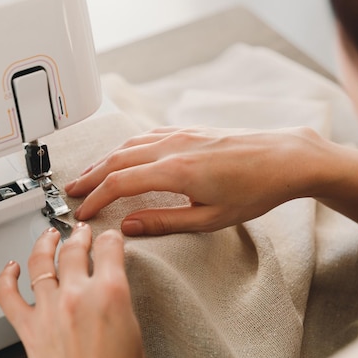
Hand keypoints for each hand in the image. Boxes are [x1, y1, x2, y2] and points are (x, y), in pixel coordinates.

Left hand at [0, 223, 146, 357]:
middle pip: (74, 249)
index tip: (109, 238)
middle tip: (81, 232)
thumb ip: (118, 300)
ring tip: (49, 237)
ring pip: (41, 262)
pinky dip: (6, 278)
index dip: (110, 238)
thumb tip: (110, 287)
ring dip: (46, 244)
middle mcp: (77, 295)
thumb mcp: (134, 331)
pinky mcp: (29, 330)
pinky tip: (10, 268)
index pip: (109, 247)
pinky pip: (8, 296)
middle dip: (79, 236)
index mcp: (111, 293)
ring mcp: (49, 311)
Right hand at [65, 126, 326, 235]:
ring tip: (89, 175)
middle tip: (71, 192)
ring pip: (129, 144)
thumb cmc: (256, 190)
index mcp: (176, 171)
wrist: (285, 158)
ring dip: (104, 160)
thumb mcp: (211, 218)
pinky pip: (146, 135)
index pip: (120, 183)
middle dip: (90, 177)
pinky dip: (126, 146)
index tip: (82, 212)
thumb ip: (164, 222)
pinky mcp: (189, 130)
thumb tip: (128, 226)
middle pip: (116, 160)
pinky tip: (122, 154)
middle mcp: (173, 147)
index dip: (95, 199)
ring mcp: (180, 134)